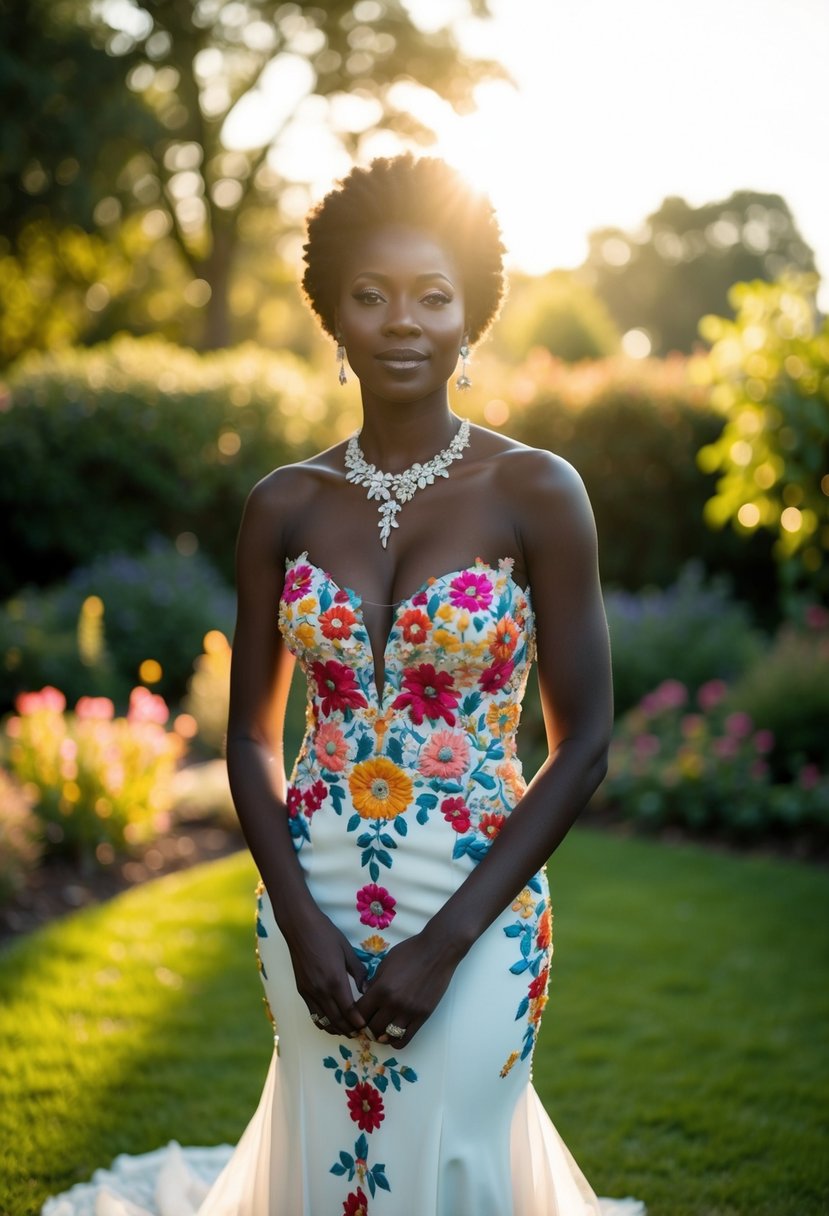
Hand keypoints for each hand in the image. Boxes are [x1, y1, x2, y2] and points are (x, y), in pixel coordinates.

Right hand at [285, 908, 367, 1037]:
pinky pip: (312, 1013)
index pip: (349, 1010)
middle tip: (360, 1033)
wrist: (300, 927)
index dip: (358, 1022)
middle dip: (349, 1029)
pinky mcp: (302, 990)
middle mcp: (321, 990)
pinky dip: (322, 1022)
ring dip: (336, 1029)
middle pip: (337, 1020)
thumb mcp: (348, 950)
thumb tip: (366, 989)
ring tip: (347, 1031)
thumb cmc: (326, 934)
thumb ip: (358, 972)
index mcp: (335, 980)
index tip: (366, 1027)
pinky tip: (330, 1022)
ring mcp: (309, 992)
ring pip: (324, 1020)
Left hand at [355, 931, 458, 1047]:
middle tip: (368, 1024)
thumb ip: (374, 982)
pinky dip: (395, 1041)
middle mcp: (393, 1004)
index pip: (359, 1013)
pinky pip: (405, 1039)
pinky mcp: (422, 1016)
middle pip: (371, 1028)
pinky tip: (393, 1035)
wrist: (437, 951)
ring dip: (380, 1036)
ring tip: (380, 1030)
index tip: (356, 1016)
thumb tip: (365, 997)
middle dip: (366, 1027)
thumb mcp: (385, 963)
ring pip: (386, 1037)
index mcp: (381, 989)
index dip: (354, 1016)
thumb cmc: (410, 952)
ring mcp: (408, 1012)